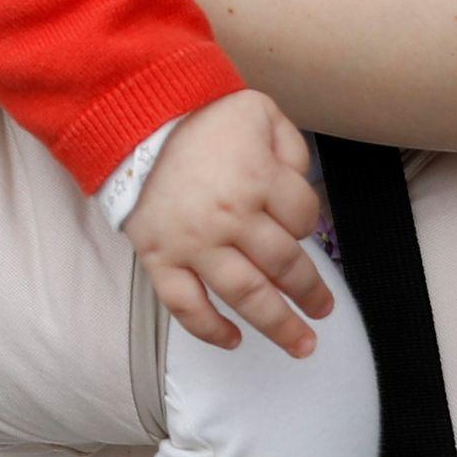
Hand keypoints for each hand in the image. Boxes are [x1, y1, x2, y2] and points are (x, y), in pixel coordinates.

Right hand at [117, 88, 334, 357]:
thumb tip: (300, 182)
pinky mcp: (159, 257)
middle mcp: (231, 217)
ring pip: (245, 295)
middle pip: (285, 266)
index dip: (308, 222)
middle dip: (311, 293)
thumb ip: (290, 145)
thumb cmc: (200, 116)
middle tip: (324, 311)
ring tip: (302, 344)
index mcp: (259, 179)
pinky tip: (232, 340)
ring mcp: (193, 243)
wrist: (132, 118)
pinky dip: (209, 329)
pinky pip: (185, 305)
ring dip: (279, 325)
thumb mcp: (258, 111)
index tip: (298, 224)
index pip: (304, 217)